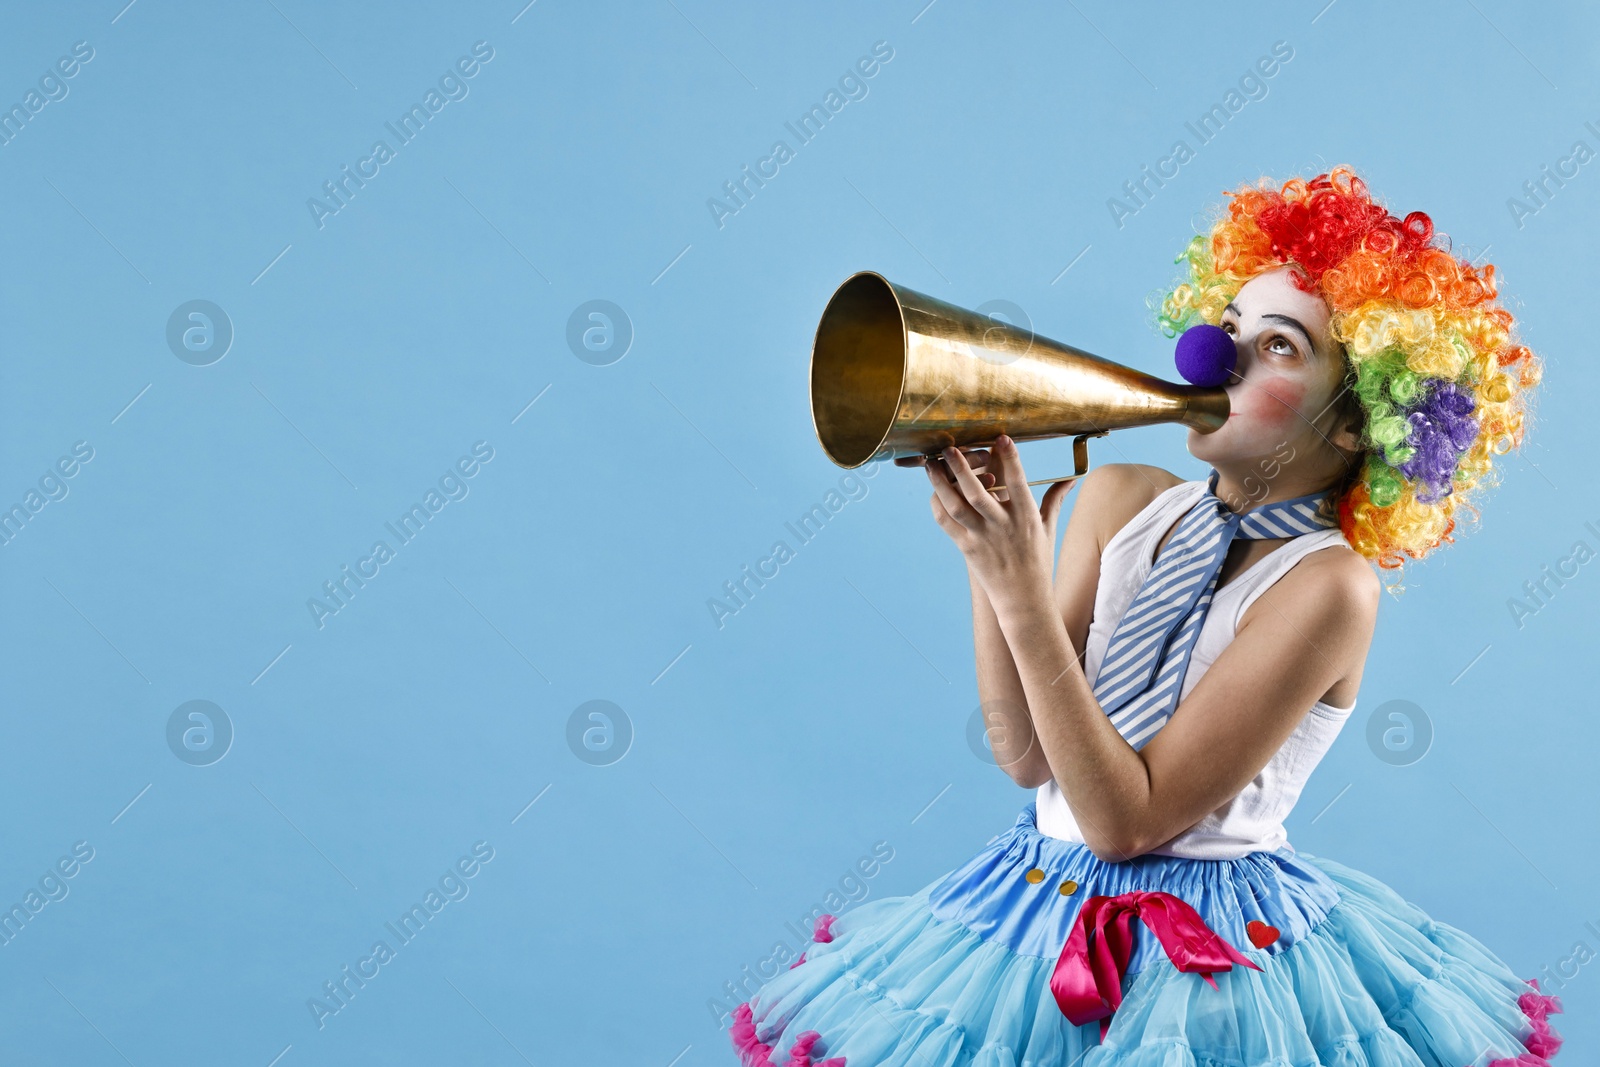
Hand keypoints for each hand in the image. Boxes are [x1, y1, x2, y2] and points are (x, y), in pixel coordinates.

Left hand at [921, 436, 1076, 613]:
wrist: (1024, 600)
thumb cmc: (1038, 561)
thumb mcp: (1048, 528)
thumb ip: (1054, 499)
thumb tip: (1072, 478)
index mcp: (1026, 517)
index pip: (1018, 482)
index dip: (1010, 458)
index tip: (1001, 437)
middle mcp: (1003, 526)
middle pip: (978, 493)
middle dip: (962, 467)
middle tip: (950, 447)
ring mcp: (983, 538)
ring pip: (956, 506)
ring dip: (941, 483)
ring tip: (931, 465)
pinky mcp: (967, 549)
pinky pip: (947, 524)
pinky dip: (937, 506)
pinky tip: (934, 492)